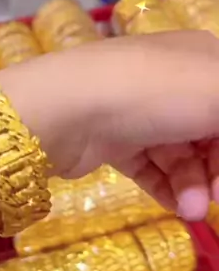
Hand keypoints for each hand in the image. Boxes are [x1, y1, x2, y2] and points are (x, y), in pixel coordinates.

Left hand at [0, 31, 218, 221]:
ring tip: (191, 210)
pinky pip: (153, 169)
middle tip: (218, 198)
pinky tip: (176, 208)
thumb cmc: (156, 92)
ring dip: (195, 186)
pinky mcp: (115, 141)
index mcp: (203, 59)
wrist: (66, 109)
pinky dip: (168, 189)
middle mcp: (174, 82)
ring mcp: (142, 112)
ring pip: (185, 156)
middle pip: (213, 133)